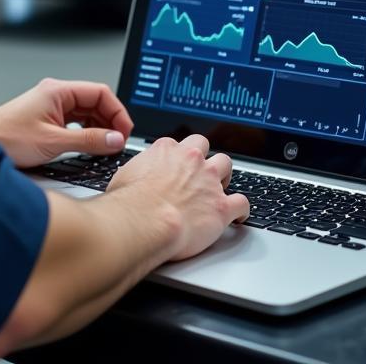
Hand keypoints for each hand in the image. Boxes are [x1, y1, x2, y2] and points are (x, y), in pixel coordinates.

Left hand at [0, 77, 133, 168]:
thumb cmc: (7, 138)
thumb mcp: (54, 142)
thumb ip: (88, 141)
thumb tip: (115, 139)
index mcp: (59, 91)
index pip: (100, 93)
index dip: (117, 112)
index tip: (125, 131)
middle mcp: (56, 94)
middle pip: (95, 102)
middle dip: (110, 121)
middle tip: (117, 141)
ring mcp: (51, 106)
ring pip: (85, 113)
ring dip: (98, 128)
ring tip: (105, 145)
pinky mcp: (46, 119)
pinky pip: (75, 122)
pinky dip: (85, 132)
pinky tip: (88, 145)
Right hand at [107, 134, 249, 261]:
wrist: (145, 221)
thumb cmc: (130, 204)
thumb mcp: (123, 177)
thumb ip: (134, 171)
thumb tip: (130, 177)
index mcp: (167, 150)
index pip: (179, 144)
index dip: (178, 157)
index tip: (177, 167)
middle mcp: (191, 160)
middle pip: (205, 146)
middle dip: (203, 158)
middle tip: (199, 173)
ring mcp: (209, 181)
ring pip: (227, 165)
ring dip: (224, 176)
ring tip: (219, 188)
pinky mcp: (221, 206)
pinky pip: (242, 202)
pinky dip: (242, 209)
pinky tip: (239, 216)